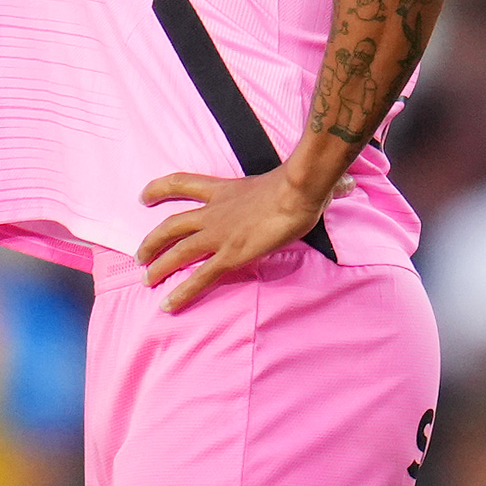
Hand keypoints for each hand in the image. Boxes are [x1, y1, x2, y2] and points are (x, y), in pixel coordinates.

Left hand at [137, 164, 328, 310]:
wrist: (296, 191)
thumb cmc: (299, 184)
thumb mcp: (293, 181)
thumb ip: (307, 184)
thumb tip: (345, 184)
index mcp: (224, 190)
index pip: (181, 183)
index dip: (159, 189)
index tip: (143, 197)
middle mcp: (214, 212)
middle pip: (171, 224)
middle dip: (152, 240)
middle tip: (140, 254)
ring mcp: (219, 234)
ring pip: (177, 251)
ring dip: (159, 266)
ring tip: (146, 279)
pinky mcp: (228, 255)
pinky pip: (198, 277)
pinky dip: (181, 292)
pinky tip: (168, 304)